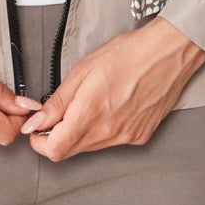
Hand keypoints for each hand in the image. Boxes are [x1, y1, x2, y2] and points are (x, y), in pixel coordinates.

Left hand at [18, 16, 204, 160]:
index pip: (55, 151)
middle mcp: (109, 131)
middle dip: (59, 136)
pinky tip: (111, 107)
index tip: (38, 128)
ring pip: (91, 147)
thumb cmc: (129, 54)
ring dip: (81, 132)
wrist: (169, 53)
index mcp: (90, 113)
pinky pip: (112, 142)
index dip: (40, 142)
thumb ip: (57, 102)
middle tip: (61, 112)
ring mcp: (126, 137)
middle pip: (71, 150)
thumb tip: (35, 121)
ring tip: (90, 103)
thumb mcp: (83, 70)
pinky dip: (103, 130)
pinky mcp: (140, 136)